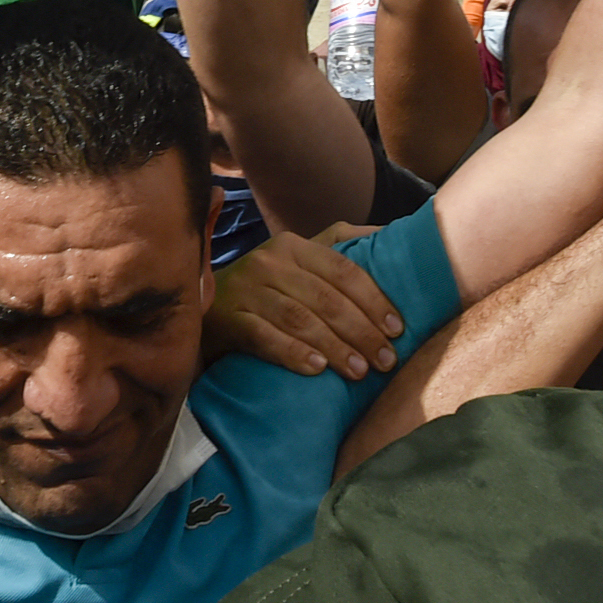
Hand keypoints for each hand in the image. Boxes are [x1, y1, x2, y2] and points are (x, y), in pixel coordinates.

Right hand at [204, 224, 403, 379]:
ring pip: (300, 319)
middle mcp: (269, 263)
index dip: (374, 300)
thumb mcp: (299, 258)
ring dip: (335, 347)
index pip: (343, 270)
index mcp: (293, 246)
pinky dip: (293, 353)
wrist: (204, 306)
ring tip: (359, 371)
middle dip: (361, 331)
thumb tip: (392, 232)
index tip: (397, 329)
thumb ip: (341, 243)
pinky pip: (265, 337)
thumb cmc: (266, 287)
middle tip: (386, 360)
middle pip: (326, 298)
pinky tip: (317, 369)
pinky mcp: (228, 319)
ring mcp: (246, 290)